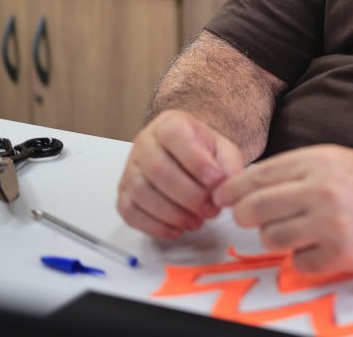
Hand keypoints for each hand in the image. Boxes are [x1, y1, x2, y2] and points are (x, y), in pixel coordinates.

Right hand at [117, 109, 245, 238]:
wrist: (186, 155)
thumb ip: (229, 165)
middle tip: (210, 209)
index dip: (196, 161)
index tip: (217, 181)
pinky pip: (130, 212)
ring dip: (172, 213)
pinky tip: (176, 229)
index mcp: (169, 124)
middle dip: (188, 195)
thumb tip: (227, 188)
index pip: (174, 136)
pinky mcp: (123, 193)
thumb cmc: (203, 151)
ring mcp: (130, 169)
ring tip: (197, 221)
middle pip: (157, 169)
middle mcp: (144, 143)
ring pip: (142, 193)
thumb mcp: (223, 150)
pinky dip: (154, 225)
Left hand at [213, 145, 352, 272]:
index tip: (223, 199)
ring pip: (271, 238)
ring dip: (278, 239)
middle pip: (254, 209)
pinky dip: (305, 258)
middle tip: (253, 220)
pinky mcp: (341, 254)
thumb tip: (243, 187)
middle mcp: (322, 189)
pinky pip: (298, 262)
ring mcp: (331, 224)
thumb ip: (295, 171)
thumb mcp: (337, 160)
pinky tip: (324, 247)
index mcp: (319, 160)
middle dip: (246, 217)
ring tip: (300, 232)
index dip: (232, 190)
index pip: (256, 176)